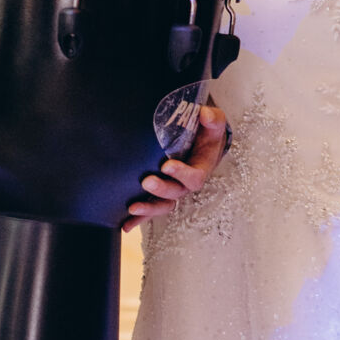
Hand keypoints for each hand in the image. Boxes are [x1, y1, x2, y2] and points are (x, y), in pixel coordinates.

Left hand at [122, 104, 227, 231]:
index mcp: (201, 168)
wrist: (201, 139)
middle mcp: (186, 183)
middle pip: (176, 194)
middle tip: (147, 181)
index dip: (182, 174)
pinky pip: (150, 207)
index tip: (167, 165)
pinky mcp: (160, 191)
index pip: (195, 177)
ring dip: (148, 209)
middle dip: (161, 190)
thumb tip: (204, 114)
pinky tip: (125, 225)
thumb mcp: (214, 121)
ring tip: (132, 208)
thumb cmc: (207, 132)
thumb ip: (212, 118)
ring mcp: (173, 189)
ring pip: (162, 205)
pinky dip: (138, 218)